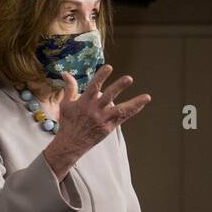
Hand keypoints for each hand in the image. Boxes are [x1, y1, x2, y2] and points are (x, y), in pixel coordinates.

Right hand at [43, 65, 150, 180]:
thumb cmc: (67, 123)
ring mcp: (102, 119)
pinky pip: (122, 118)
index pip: (94, 86)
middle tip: (129, 79)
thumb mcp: (65, 104)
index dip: (101, 76)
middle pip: (109, 96)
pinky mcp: (108, 127)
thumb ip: (69, 88)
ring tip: (146, 97)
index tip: (109, 67)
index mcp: (84, 102)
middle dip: (119, 87)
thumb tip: (65, 73)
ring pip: (120, 109)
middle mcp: (94, 110)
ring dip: (134, 103)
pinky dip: (132, 111)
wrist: (70, 144)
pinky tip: (142, 104)